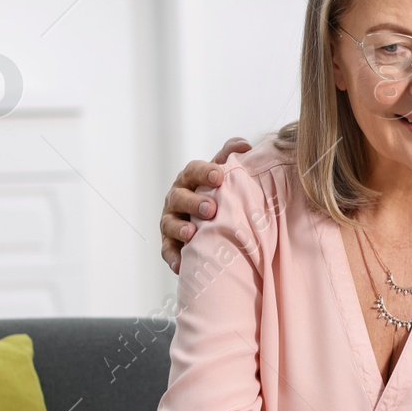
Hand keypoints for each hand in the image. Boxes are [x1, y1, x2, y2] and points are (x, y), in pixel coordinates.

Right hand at [159, 137, 250, 271]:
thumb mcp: (222, 174)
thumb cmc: (216, 193)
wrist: (207, 221)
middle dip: (193, 202)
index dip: (205, 173)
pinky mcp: (169, 243)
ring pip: (170, 223)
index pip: (193, 171)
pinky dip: (173, 257)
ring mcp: (170, 220)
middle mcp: (176, 198)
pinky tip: (181, 265)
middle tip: (211, 209)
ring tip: (192, 234)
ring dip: (180, 228)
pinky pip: (167, 251)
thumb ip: (230, 157)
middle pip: (179, 197)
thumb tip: (243, 145)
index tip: (219, 176)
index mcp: (190, 179)